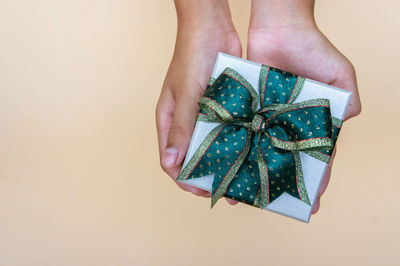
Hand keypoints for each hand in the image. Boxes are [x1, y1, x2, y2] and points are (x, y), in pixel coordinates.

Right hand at [156, 0, 240, 202]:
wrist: (212, 28)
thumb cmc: (192, 57)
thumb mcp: (186, 95)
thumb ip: (181, 129)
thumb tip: (171, 163)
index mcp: (168, 121)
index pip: (170, 160)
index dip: (184, 179)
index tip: (203, 191)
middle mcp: (185, 122)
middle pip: (192, 157)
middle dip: (206, 176)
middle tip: (228, 191)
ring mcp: (203, 116)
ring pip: (211, 147)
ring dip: (222, 163)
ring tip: (240, 178)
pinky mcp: (221, 108)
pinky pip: (226, 132)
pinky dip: (234, 145)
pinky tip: (248, 154)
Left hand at [247, 0, 360, 212]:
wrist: (279, 28)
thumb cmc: (313, 47)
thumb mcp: (340, 73)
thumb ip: (347, 98)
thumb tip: (349, 119)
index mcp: (313, 121)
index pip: (316, 156)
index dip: (315, 178)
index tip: (312, 201)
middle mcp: (289, 123)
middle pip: (287, 159)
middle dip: (284, 182)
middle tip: (279, 204)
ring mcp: (268, 118)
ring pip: (263, 150)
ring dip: (258, 171)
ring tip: (251, 193)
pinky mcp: (248, 109)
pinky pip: (244, 132)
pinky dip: (241, 149)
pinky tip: (235, 165)